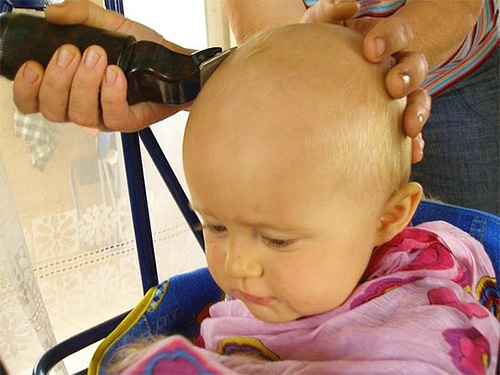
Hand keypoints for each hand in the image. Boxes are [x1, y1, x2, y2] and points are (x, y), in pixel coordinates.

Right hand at [13, 0, 189, 131]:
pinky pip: (112, 116)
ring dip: (84, 84)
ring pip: (79, 114)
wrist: (174, 61)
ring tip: (97, 57)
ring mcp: (104, 117)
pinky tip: (115, 74)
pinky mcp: (128, 122)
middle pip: (53, 110)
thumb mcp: (107, 24)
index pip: (33, 101)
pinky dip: (110, 94)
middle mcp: (82, 105)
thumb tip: (53, 13)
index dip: (27, 89)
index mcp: (68, 87)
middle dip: (57, 80)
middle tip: (71, 53)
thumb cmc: (141, 49)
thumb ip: (79, 15)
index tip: (33, 66)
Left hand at [301, 0, 430, 162]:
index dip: (388, 39)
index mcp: (384, 43)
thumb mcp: (324, 26)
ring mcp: (398, 94)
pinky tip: (413, 154)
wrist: (318, 77)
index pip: (397, 34)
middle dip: (408, 76)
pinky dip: (414, 142)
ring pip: (418, 98)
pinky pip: (409, 130)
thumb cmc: (324, 48)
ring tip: (409, 127)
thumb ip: (332, 11)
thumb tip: (349, 2)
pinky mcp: (392, 119)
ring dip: (417, 111)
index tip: (371, 49)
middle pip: (415, 66)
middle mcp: (396, 66)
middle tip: (393, 87)